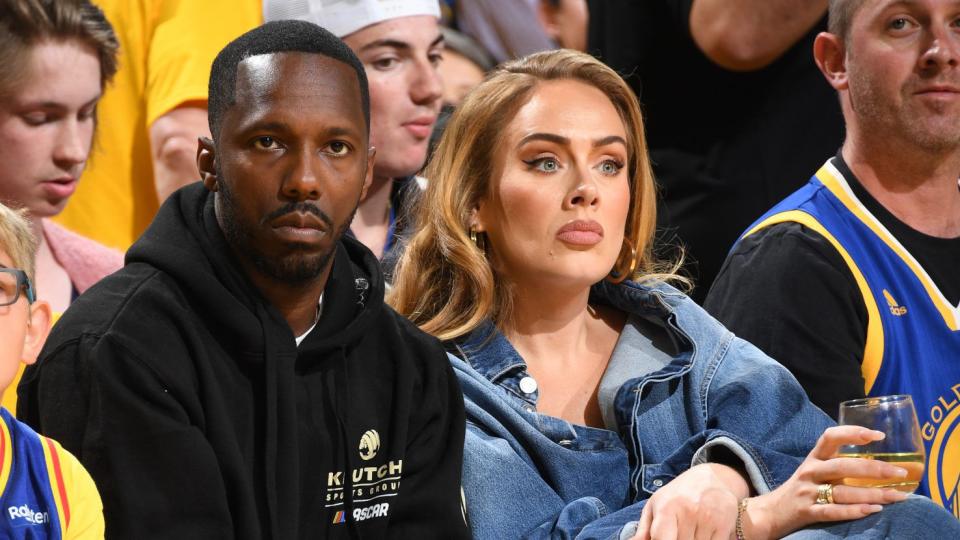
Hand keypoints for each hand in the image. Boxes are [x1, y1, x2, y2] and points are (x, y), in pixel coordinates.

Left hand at [631, 463, 746, 539]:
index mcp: (667, 508)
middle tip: (677, 529)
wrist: (711, 478)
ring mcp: (708, 519)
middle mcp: (688, 512)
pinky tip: (703, 533)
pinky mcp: (725, 525)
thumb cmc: (677, 495)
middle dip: (677, 539)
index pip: (661, 539)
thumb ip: (644, 529)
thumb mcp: (656, 505)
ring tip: (691, 530)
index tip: (664, 539)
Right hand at [744, 426, 908, 538]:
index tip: (879, 436)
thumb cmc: (801, 489)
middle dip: (874, 469)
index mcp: (814, 457)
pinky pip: (832, 511)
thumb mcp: (814, 470)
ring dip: (872, 494)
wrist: (771, 512)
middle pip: (843, 466)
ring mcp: (807, 492)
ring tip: (897, 496)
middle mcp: (810, 471)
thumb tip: (878, 462)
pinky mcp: (806, 512)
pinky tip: (873, 510)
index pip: (831, 437)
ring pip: (843, 492)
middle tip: (900, 472)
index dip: (854, 433)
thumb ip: (838, 464)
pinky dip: (854, 511)